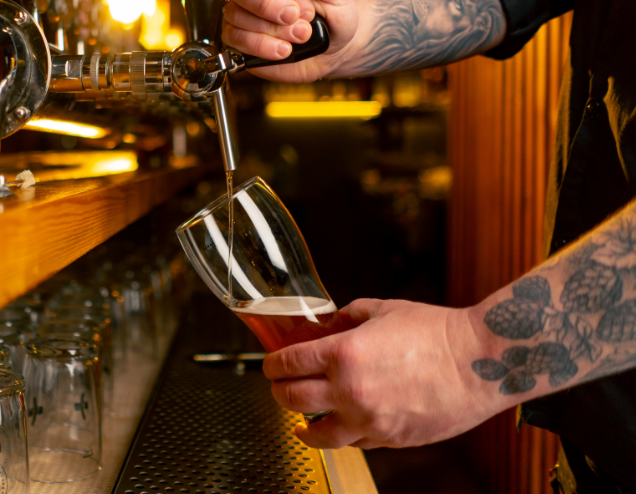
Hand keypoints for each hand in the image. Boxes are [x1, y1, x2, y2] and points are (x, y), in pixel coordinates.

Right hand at [223, 0, 357, 82]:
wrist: (334, 49)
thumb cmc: (332, 14)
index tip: (304, 6)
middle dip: (265, 4)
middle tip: (292, 18)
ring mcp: (241, 13)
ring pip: (236, 15)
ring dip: (271, 30)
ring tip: (299, 36)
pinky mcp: (238, 40)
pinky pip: (235, 41)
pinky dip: (262, 47)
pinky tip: (283, 49)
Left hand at [262, 299, 507, 448]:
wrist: (482, 361)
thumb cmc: (437, 332)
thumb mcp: (382, 309)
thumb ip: (348, 317)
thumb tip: (330, 324)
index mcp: (343, 353)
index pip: (287, 363)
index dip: (271, 363)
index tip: (270, 364)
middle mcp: (350, 390)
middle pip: (291, 399)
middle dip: (279, 391)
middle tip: (279, 386)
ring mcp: (370, 420)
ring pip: (318, 434)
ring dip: (303, 425)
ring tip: (300, 422)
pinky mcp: (391, 439)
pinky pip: (355, 442)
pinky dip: (344, 434)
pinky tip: (343, 425)